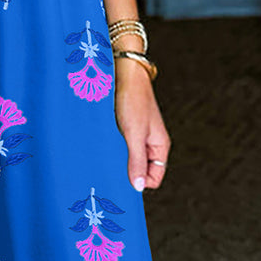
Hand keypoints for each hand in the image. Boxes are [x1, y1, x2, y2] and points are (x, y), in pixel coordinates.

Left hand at [113, 60, 169, 190]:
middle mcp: (150, 143)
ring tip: (104, 155)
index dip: (139, 182)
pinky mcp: (125, 128)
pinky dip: (112, 148)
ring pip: (128, 159)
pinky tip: (101, 145)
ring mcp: (137, 135)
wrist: (123, 72)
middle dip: (126, 172)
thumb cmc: (132, 100)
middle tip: (109, 169)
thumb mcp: (134, 134)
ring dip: (117, 160)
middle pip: (141, 170)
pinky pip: (120, 146)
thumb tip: (138, 188)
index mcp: (159, 146)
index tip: (121, 178)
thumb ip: (137, 161)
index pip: (154, 178)